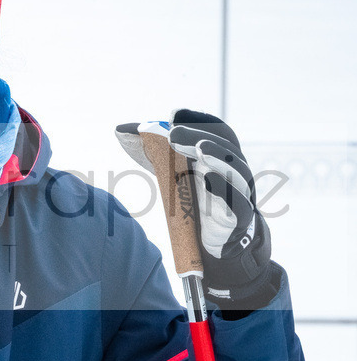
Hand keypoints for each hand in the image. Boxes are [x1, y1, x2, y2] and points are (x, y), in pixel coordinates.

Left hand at [167, 110, 272, 307]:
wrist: (221, 244)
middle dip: (198, 137)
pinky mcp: (239, 219)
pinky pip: (237, 204)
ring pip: (236, 172)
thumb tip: (120, 130)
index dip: (198, 121)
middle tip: (174, 133)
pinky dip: (224, 191)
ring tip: (200, 149)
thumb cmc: (198, 204)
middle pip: (225, 148)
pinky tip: (207, 180)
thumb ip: (152, 153)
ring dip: (218, 158)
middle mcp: (234, 171)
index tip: (174, 115)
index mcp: (221, 158)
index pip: (216, 131)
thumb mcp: (175, 175)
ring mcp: (240, 194)